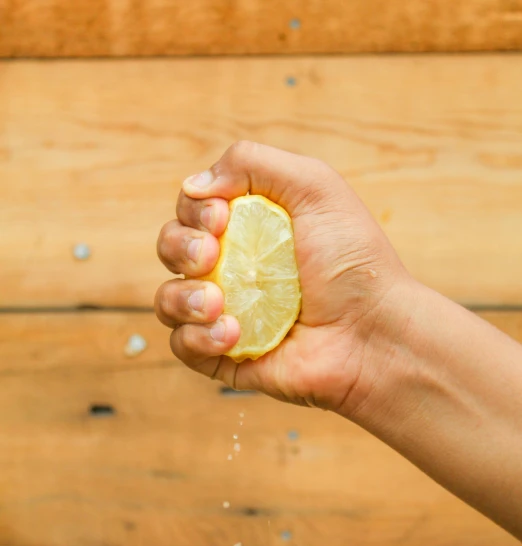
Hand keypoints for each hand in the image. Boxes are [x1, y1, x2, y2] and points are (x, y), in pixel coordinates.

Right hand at [155, 141, 412, 416]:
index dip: (194, 210)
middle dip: (179, 246)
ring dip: (181, 295)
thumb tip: (195, 184)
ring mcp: (227, 314)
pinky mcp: (226, 356)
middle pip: (171, 249)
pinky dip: (196, 336)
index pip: (193, 210)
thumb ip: (254, 163)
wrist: (373, 333)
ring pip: (167, 300)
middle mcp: (234, 269)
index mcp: (250, 228)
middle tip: (211, 254)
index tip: (221, 217)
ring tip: (217, 301)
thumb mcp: (315, 187)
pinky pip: (181, 345)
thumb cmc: (354, 262)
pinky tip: (232, 333)